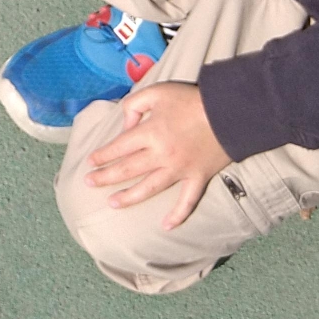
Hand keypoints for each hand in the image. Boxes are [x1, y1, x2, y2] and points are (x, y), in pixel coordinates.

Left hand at [86, 82, 231, 229]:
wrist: (230, 111)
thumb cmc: (191, 99)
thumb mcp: (157, 92)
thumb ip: (134, 106)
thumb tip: (125, 126)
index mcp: (150, 133)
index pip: (119, 147)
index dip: (103, 155)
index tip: (90, 162)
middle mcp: (162, 155)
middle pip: (128, 170)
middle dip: (106, 177)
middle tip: (89, 183)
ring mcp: (181, 169)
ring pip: (150, 188)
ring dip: (130, 197)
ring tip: (112, 203)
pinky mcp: (199, 178)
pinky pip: (188, 201)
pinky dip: (178, 215)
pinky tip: (166, 226)